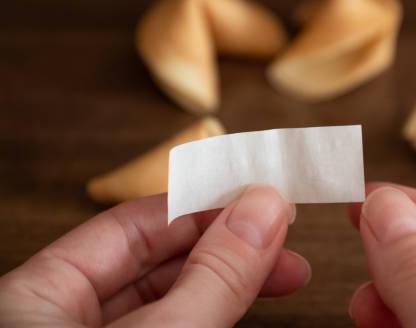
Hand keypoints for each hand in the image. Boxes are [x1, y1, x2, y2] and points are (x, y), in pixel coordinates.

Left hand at [0, 185, 310, 326]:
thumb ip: (212, 278)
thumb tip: (263, 208)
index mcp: (37, 299)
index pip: (132, 225)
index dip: (201, 203)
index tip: (258, 192)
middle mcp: (62, 322)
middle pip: (157, 261)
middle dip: (228, 245)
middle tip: (284, 235)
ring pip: (172, 300)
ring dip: (232, 281)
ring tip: (286, 271)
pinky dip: (216, 313)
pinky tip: (248, 300)